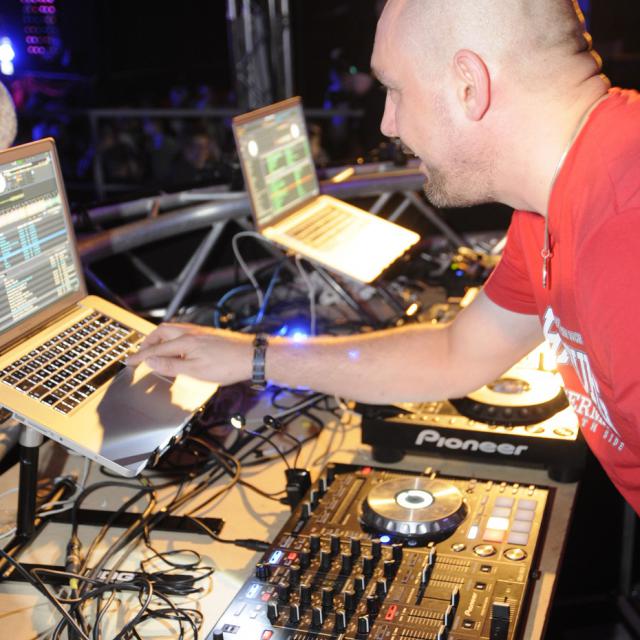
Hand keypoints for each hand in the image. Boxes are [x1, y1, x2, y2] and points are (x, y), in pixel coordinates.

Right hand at [127, 323, 252, 382]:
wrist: (253, 356)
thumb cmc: (228, 365)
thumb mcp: (196, 371)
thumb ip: (172, 366)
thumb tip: (151, 361)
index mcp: (185, 342)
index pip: (156, 348)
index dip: (141, 356)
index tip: (129, 362)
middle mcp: (191, 332)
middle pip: (162, 332)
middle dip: (149, 342)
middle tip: (142, 353)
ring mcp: (201, 332)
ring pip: (174, 330)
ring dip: (161, 339)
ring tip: (158, 351)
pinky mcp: (209, 335)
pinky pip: (184, 333)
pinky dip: (174, 339)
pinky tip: (179, 349)